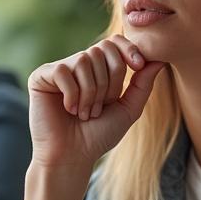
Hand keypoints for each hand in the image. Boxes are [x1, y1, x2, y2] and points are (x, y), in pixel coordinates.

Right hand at [27, 35, 164, 171]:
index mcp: (98, 70)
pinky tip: (68, 109)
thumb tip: (160, 58)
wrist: (72, 156)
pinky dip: (72, 94)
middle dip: (108, 82)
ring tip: (84, 113)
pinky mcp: (41, 76)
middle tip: (99, 108)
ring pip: (84, 60)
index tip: (138, 65)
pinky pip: (63, 71)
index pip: (113, 43)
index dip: (128, 49)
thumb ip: (143, 83)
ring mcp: (59, 70)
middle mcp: (77, 65)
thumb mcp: (128, 109)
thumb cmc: (99, 136)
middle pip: (102, 51)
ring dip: (90, 93)